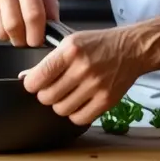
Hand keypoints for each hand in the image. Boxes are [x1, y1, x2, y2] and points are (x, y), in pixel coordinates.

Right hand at [0, 0, 58, 46]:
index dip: (37, 34)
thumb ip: (51, 6)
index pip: (33, 15)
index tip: (39, 40)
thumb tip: (53, 30)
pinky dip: (1, 33)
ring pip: (1, 31)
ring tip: (17, 28)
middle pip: (14, 26)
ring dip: (12, 37)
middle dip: (23, 40)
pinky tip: (5, 22)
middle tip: (28, 40)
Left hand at [21, 28, 143, 125]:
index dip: (31, 84)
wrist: (132, 49)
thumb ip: (50, 60)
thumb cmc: (99, 44)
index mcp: (70, 50)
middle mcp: (83, 68)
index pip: (38, 77)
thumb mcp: (71, 42)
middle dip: (45, 95)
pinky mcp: (106, 100)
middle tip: (51, 89)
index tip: (33, 83)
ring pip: (61, 109)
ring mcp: (96, 86)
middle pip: (47, 97)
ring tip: (67, 95)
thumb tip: (27, 77)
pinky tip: (78, 103)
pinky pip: (79, 118)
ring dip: (60, 105)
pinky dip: (75, 114)